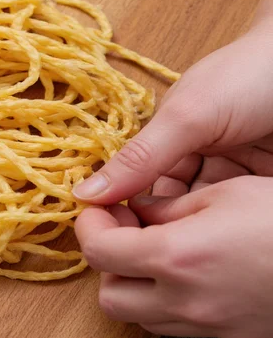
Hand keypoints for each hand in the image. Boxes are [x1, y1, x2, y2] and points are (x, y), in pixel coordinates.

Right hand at [71, 0, 272, 337]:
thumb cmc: (247, 76)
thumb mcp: (187, 117)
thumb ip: (140, 158)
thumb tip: (82, 194)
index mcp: (168, 139)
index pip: (138, 188)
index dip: (128, 217)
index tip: (121, 248)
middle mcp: (198, 159)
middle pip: (172, 207)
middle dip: (166, 230)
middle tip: (160, 261)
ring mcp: (235, 174)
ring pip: (207, 216)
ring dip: (202, 231)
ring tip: (195, 252)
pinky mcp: (264, 189)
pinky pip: (242, 215)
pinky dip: (235, 226)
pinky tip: (229, 238)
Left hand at [75, 176, 272, 337]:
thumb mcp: (225, 194)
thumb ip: (167, 205)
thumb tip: (135, 208)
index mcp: (177, 257)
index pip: (99, 251)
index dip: (90, 225)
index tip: (100, 209)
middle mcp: (186, 300)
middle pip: (110, 296)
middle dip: (106, 262)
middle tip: (124, 229)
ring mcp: (209, 325)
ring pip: (141, 315)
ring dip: (134, 283)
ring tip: (156, 249)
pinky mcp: (232, 337)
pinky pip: (178, 324)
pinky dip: (168, 299)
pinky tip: (190, 270)